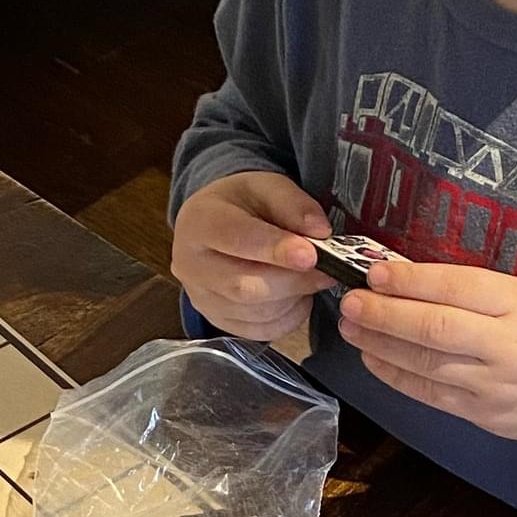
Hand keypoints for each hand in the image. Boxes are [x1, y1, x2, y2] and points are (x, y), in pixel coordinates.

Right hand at [171, 171, 330, 340]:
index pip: (237, 239)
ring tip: (312, 278)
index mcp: (199, 221)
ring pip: (255, 313)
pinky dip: (288, 317)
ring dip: (293, 299)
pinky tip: (296, 295)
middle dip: (293, 280)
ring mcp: (201, 298)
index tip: (310, 255)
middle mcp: (190, 265)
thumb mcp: (266, 186)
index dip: (275, 249)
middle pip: (244, 286)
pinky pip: (260, 330)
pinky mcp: (217, 320)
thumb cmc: (242, 204)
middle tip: (327, 270)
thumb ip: (293, 204)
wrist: (216, 224)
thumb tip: (320, 233)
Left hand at [339, 258, 516, 456]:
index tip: (375, 272)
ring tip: (350, 326)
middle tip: (349, 300)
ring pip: (424, 364)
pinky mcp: (484, 416)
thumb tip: (413, 278)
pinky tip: (373, 358)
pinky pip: (430, 395)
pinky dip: (396, 376)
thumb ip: (481, 290)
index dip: (410, 280)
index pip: (456, 287)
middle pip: (433, 329)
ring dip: (379, 345)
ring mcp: (493, 387)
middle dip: (383, 314)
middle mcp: (506, 347)